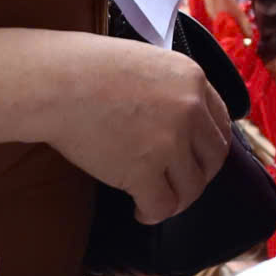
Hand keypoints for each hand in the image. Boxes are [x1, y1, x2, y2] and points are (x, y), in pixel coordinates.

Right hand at [39, 34, 233, 222]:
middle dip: (197, 176)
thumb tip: (181, 119)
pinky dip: (152, 213)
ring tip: (157, 200)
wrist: (55, 82)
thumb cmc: (88, 68)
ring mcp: (170, 141)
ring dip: (176, 199)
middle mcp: (190, 110)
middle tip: (177, 185)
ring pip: (191, 188)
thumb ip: (172, 88)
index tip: (194, 160)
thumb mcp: (148, 62)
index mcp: (193, 79)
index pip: (220, 124)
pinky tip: (139, 210)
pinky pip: (162, 205)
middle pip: (213, 158)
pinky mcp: (144, 170)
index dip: (207, 148)